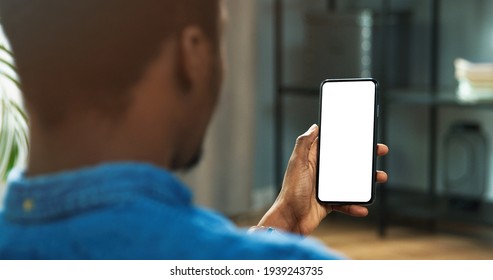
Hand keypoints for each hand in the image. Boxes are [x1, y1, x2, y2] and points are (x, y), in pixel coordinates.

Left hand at [256, 124, 388, 235]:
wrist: (290, 219)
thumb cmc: (290, 191)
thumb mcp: (297, 163)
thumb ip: (304, 144)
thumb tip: (314, 127)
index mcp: (313, 161)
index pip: (333, 147)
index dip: (347, 139)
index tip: (363, 135)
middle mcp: (320, 173)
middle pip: (346, 162)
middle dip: (364, 158)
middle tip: (379, 151)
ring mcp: (325, 189)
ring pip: (350, 182)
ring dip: (366, 182)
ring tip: (380, 178)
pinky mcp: (328, 203)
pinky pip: (346, 203)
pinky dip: (355, 206)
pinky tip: (363, 208)